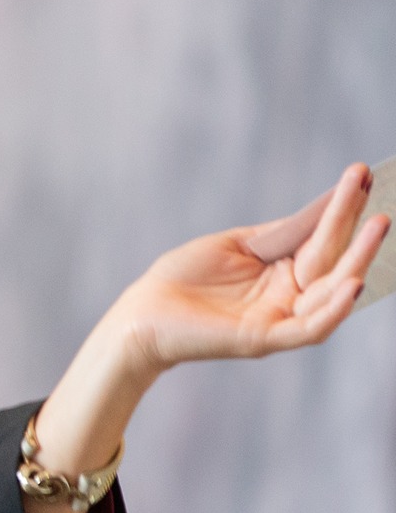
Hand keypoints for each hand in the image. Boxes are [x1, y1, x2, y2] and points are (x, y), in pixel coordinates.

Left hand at [22, 163, 387, 512]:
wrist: (141, 313)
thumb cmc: (184, 277)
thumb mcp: (238, 244)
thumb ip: (284, 231)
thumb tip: (331, 200)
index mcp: (285, 269)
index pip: (323, 236)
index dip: (343, 207)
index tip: (362, 172)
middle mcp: (290, 294)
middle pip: (334, 260)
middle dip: (358, 229)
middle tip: (382, 198)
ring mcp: (280, 318)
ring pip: (332, 292)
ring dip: (358, 260)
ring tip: (379, 225)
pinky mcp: (264, 339)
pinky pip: (310, 328)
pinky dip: (334, 308)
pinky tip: (353, 283)